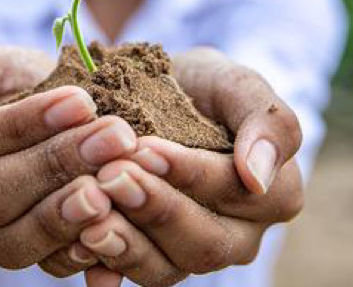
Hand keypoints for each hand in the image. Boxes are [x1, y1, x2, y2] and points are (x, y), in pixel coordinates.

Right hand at [0, 45, 139, 269]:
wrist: (52, 122)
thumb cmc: (14, 85)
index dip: (23, 124)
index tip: (81, 100)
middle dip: (55, 164)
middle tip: (115, 137)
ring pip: (13, 243)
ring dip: (66, 215)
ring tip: (113, 185)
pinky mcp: (31, 256)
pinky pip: (48, 267)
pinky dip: (82, 253)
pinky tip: (116, 226)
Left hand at [54, 47, 305, 286]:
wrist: (149, 97)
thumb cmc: (200, 87)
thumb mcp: (234, 84)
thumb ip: (267, 120)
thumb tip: (258, 176)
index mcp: (274, 194)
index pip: (238, 193)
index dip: (191, 173)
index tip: (146, 148)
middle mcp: (239, 236)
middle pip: (204, 242)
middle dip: (155, 208)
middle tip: (110, 175)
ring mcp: (191, 254)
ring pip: (166, 268)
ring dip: (126, 241)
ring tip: (91, 210)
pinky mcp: (149, 262)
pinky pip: (129, 275)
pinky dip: (103, 263)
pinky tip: (78, 239)